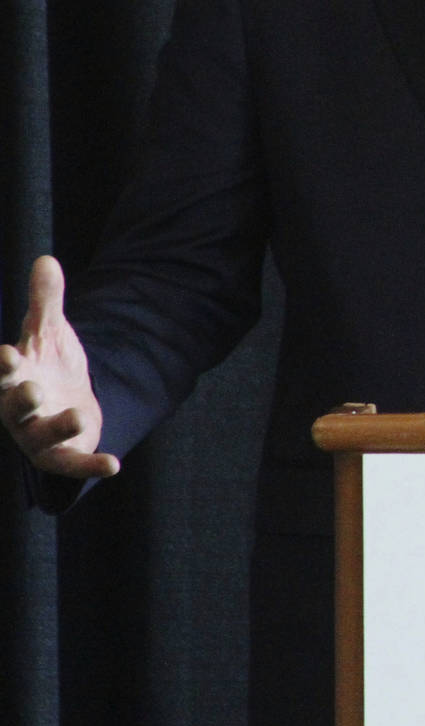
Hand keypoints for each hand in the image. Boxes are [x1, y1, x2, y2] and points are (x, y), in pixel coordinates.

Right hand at [0, 256, 118, 478]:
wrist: (65, 399)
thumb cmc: (47, 364)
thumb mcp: (50, 332)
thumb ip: (45, 302)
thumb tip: (46, 259)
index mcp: (14, 378)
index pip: (4, 372)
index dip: (3, 365)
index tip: (6, 353)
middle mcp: (19, 410)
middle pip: (14, 408)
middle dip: (20, 399)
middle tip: (32, 388)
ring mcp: (39, 436)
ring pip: (42, 438)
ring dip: (58, 427)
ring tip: (76, 415)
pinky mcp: (63, 454)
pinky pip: (74, 464)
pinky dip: (91, 466)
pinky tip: (114, 464)